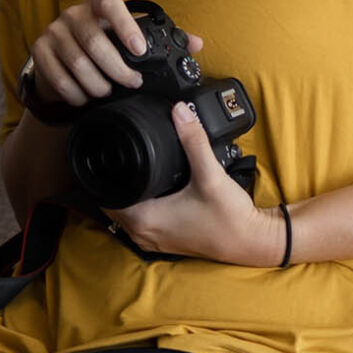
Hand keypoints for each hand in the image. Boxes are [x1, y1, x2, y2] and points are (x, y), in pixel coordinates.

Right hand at [29, 0, 202, 107]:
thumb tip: (196, 43)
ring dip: (97, 83)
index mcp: (99, 4)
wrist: (63, 53)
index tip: (140, 50)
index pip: (111, 5)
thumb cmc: (106, 42)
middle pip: (94, 41)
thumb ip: (163, 38)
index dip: (125, 26)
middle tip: (131, 82)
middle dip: (117, 68)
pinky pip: (57, 76)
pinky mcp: (39, 51)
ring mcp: (54, 31)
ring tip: (108, 92)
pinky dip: (75, 92)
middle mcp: (74, 14)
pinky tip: (86, 98)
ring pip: (76, 62)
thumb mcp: (130, 36)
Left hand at [99, 100, 288, 267]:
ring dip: (125, 193)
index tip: (102, 153)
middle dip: (111, 181)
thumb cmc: (229, 217)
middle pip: (112, 203)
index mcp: (144, 220)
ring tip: (128, 167)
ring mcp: (153, 240)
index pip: (105, 196)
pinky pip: (140, 220)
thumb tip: (179, 110)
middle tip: (114, 153)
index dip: (101, 175)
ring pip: (125, 213)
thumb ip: (193, 140)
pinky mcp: (165, 240)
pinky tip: (149, 188)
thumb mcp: (210, 174)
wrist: (252, 242)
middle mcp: (143, 234)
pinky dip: (138, 204)